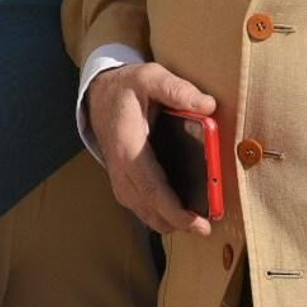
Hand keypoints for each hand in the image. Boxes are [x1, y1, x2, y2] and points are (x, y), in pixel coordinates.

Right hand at [86, 61, 217, 236]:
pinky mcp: (121, 178)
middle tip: (204, 229)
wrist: (98, 92)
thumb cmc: (126, 87)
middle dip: (177, 222)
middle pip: (147, 207)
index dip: (174, 209)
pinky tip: (173, 215)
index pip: (152, 188)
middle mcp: (120, 167)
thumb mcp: (150, 77)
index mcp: (128, 147)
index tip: (197, 221)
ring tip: (193, 224)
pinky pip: (137, 204)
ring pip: (141, 210)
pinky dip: (156, 213)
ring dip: (166, 220)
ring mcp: (118, 175)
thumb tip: (208, 106)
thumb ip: (177, 90)